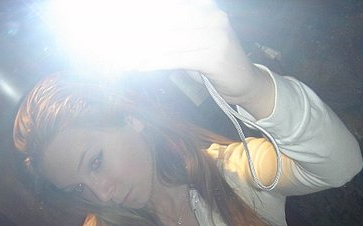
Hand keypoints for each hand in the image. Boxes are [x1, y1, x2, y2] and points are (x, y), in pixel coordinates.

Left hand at [129, 0, 273, 113]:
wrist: (247, 82)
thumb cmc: (216, 60)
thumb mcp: (197, 39)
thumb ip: (174, 33)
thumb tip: (139, 33)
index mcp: (206, 7)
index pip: (172, 6)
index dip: (147, 12)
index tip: (121, 16)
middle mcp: (212, 17)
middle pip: (167, 21)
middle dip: (139, 31)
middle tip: (115, 38)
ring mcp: (216, 36)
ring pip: (169, 41)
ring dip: (143, 50)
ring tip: (122, 55)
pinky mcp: (214, 58)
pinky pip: (177, 58)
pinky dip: (155, 62)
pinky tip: (139, 66)